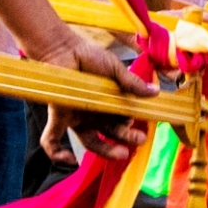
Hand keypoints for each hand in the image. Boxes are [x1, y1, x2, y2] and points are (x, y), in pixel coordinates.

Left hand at [35, 28, 152, 165]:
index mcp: (107, 104)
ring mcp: (76, 117)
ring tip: (122, 152)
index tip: (146, 126)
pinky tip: (72, 160)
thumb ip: (132, 83)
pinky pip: (52, 141)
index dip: (133, 127)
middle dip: (126, 138)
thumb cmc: (88, 55)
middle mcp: (92, 114)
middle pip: (110, 134)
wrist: (62, 47)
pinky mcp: (58, 117)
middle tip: (139, 139)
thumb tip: (155, 92)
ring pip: (90, 142)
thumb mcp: (114, 69)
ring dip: (106, 150)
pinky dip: (58, 154)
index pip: (122, 121)